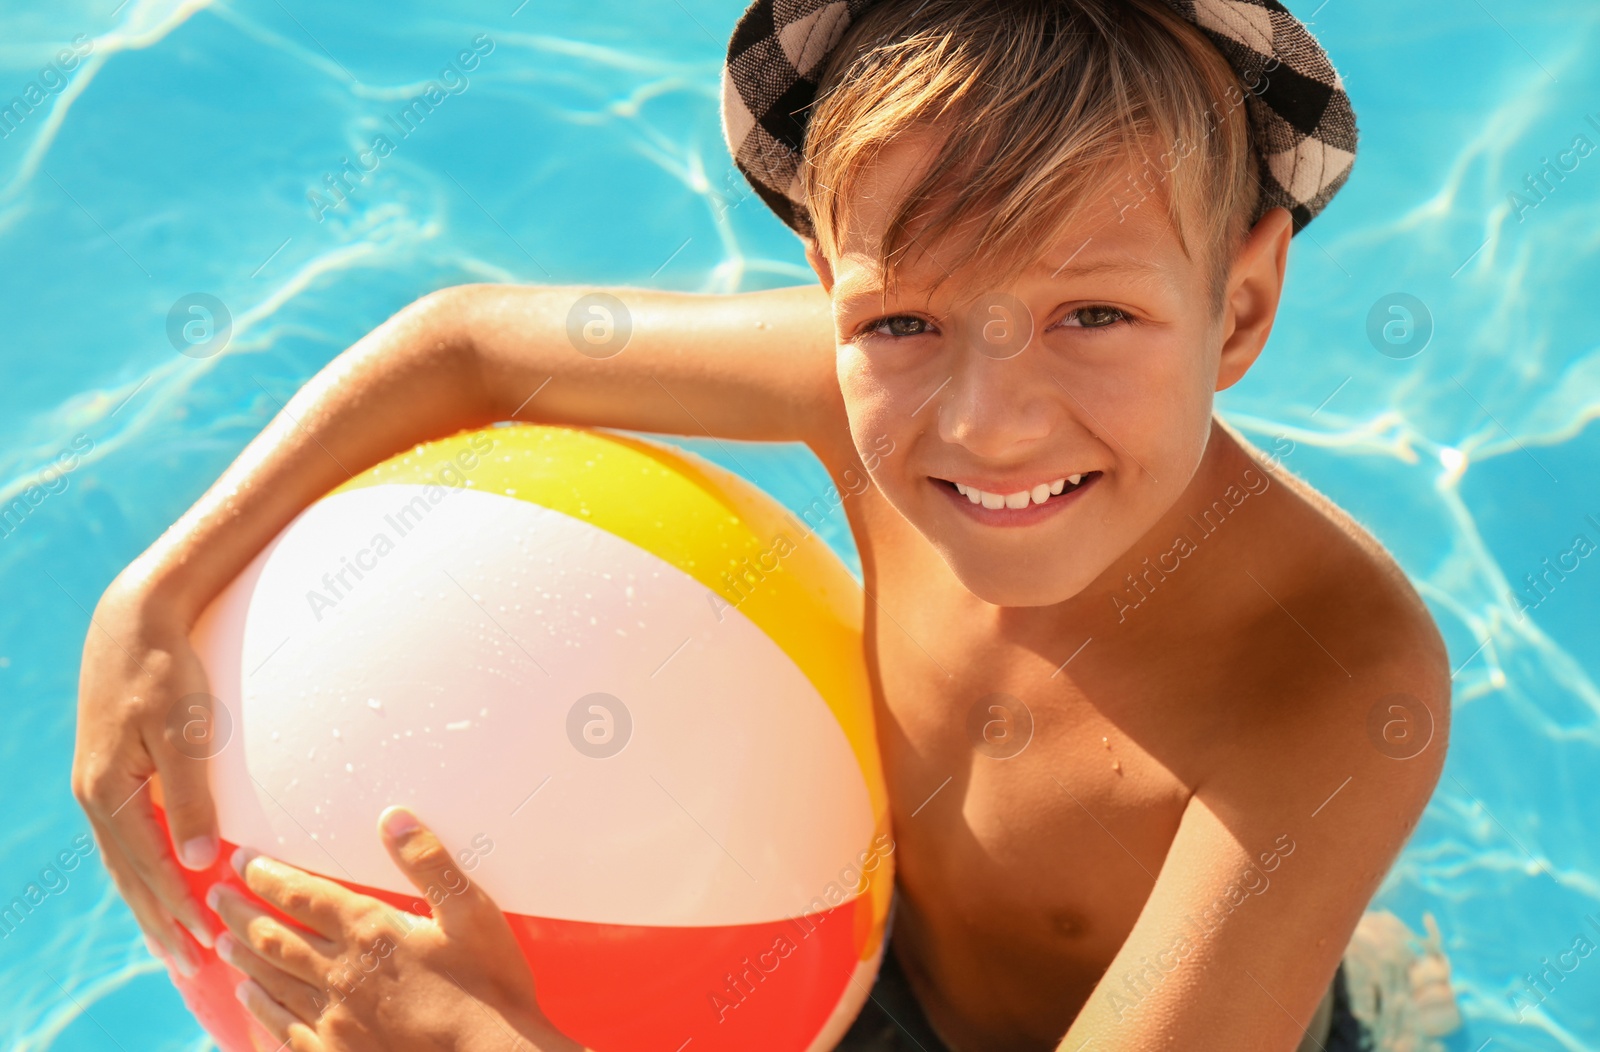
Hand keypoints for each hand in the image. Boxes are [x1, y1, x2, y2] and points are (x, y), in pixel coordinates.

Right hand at [72, 571, 219, 974]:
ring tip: (171, 937)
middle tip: (188, 961)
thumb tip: (198, 854)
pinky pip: (124, 833)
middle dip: (158, 918)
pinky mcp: (109, 769)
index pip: (148, 864)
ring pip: (123, 857)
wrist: (135, 620)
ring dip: (147, 898)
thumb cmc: (167, 670)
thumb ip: (193, 793)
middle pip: (128, 873)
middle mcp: (96, 793)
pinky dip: (139, 865)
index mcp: (110, 790)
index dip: (176, 904)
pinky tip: (155, 878)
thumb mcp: (186, 730)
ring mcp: (98, 782)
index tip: (204, 940)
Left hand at [209, 805, 585, 1051]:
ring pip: (272, 981)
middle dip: (241, 912)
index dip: (269, 876)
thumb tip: (394, 817)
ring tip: (221, 941)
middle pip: (275, 937)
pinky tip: (248, 1000)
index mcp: (371, 931)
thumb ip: (430, 862)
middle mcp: (341, 973)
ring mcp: (334, 1020)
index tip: (241, 861)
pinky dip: (259, 1010)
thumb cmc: (489, 985)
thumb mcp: (472, 913)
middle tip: (215, 895)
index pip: (304, 896)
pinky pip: (282, 1029)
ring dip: (243, 957)